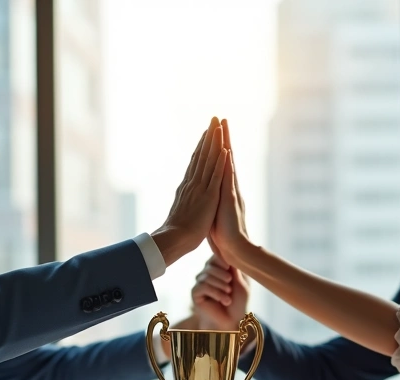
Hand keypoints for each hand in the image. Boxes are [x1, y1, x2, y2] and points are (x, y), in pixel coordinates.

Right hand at [151, 117, 228, 266]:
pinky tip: (224, 149)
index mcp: (188, 187)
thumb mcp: (181, 211)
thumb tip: (181, 198)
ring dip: (214, 142)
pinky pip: (215, 175)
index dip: (201, 146)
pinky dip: (219, 162)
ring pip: (208, 160)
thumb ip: (182, 201)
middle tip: (213, 119)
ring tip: (218, 126)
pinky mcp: (209, 196)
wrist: (175, 240)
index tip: (206, 133)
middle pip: (202, 155)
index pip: (196, 162)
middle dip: (208, 136)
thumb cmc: (178, 232)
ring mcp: (201, 188)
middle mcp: (193, 183)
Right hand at [191, 255, 249, 329]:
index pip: (217, 255)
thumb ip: (235, 268)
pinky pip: (202, 286)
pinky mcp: (195, 293)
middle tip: (230, 284)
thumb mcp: (242, 283)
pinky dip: (215, 293)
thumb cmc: (239, 302)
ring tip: (229, 295)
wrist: (232, 321)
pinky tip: (224, 300)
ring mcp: (200, 283)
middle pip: (210, 264)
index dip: (222, 260)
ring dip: (220, 285)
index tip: (229, 268)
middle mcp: (208, 273)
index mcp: (220, 268)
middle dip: (222, 274)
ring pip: (206, 275)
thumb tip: (230, 252)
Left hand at [209, 120, 250, 265]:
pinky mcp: (229, 198)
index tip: (213, 131)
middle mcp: (228, 186)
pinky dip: (226, 163)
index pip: (219, 163)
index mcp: (222, 189)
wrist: (234, 248)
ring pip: (227, 161)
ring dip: (225, 143)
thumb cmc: (223, 235)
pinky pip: (227, 177)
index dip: (215, 147)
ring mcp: (230, 190)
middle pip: (224, 156)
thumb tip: (209, 196)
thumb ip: (214, 202)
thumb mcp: (215, 213)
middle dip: (222, 137)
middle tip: (220, 118)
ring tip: (223, 126)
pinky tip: (225, 151)